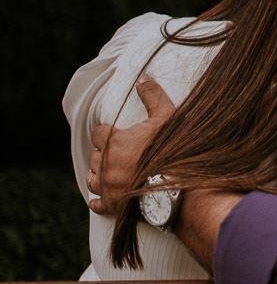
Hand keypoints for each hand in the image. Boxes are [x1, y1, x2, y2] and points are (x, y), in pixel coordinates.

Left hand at [88, 75, 174, 214]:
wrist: (176, 187)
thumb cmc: (171, 151)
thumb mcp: (166, 118)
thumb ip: (153, 97)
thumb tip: (142, 78)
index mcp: (114, 141)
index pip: (98, 133)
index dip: (105, 133)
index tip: (114, 134)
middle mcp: (105, 163)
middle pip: (94, 156)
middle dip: (103, 154)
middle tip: (117, 154)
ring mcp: (107, 186)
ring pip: (92, 178)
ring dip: (98, 174)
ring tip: (109, 173)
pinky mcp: (112, 205)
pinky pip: (97, 203)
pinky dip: (99, 201)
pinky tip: (103, 199)